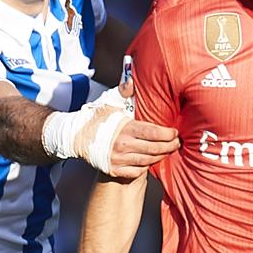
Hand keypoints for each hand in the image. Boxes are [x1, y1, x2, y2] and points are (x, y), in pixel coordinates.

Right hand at [75, 59, 178, 178]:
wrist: (75, 137)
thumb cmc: (95, 118)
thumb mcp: (109, 102)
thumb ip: (123, 92)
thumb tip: (132, 80)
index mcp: (125, 128)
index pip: (153, 133)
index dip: (168, 134)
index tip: (175, 132)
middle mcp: (123, 145)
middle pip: (154, 149)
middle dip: (170, 146)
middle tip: (177, 143)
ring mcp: (118, 159)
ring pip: (148, 161)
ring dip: (160, 156)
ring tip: (168, 150)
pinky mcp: (114, 170)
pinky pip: (137, 172)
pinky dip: (146, 166)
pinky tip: (151, 159)